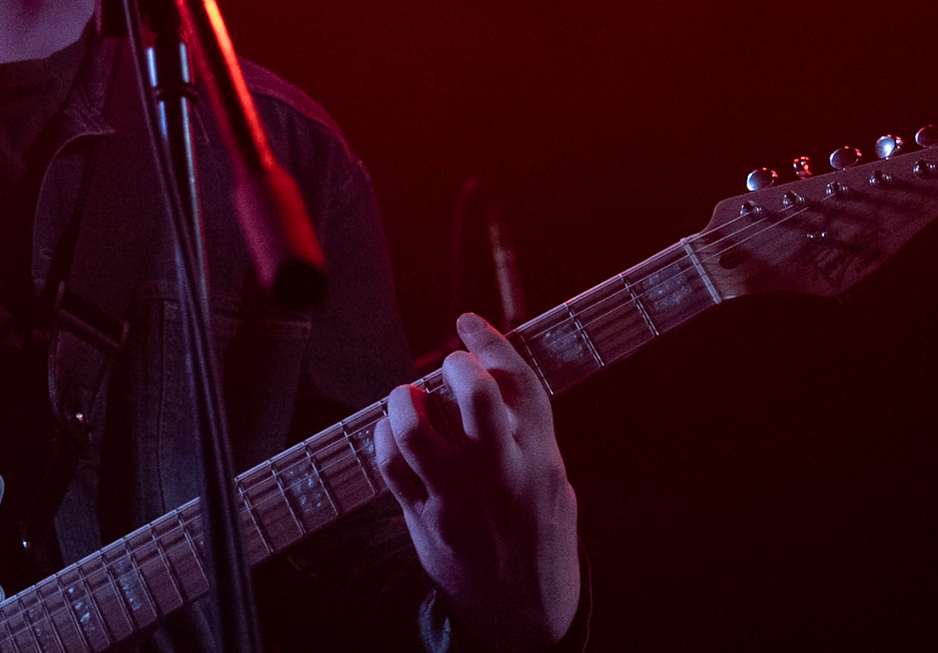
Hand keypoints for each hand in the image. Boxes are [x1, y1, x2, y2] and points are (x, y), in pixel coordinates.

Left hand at [373, 312, 579, 651]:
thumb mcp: (554, 481)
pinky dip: (384, 437)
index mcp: (541, 461)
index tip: (470, 323)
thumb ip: (528, 434)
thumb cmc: (538, 535)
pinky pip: (388, 464)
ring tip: (412, 397)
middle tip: (449, 363)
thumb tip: (493, 374)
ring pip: (415, 428)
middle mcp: (499, 475)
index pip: (518, 384)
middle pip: (474, 396)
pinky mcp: (422, 517)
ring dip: (406, 399)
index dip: (491, 342)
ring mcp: (456, 497)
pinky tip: (394, 432)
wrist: (524, 614)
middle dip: (457, 364)